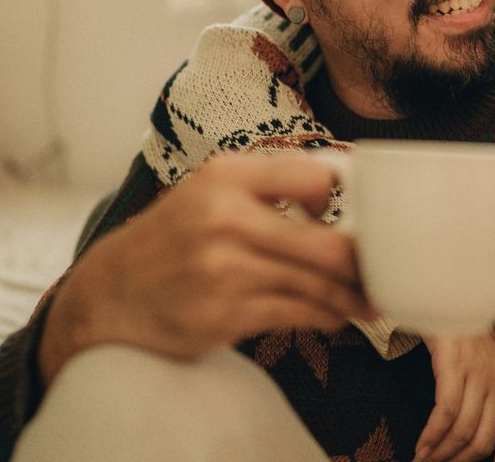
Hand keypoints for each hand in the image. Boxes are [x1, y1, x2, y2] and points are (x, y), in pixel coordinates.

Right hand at [39, 153, 374, 383]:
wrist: (113, 292)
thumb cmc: (176, 236)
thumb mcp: (211, 189)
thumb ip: (270, 183)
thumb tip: (344, 188)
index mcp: (227, 176)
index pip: (317, 177)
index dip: (341, 199)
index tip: (343, 214)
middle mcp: (226, 218)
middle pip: (330, 245)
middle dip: (364, 264)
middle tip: (382, 270)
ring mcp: (225, 269)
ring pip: (319, 287)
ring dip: (352, 298)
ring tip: (368, 301)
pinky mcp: (225, 314)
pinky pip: (297, 315)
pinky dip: (325, 317)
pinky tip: (332, 315)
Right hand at [414, 333, 494, 461]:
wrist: (446, 287)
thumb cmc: (456, 324)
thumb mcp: (477, 359)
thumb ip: (480, 389)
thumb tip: (468, 426)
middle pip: (483, 438)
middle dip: (460, 461)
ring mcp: (476, 371)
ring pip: (463, 430)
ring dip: (440, 453)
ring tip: (424, 461)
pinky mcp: (453, 364)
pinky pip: (444, 412)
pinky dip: (431, 436)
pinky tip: (421, 445)